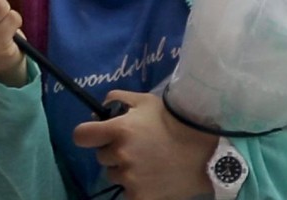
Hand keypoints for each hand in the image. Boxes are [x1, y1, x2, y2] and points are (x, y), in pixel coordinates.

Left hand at [73, 91, 216, 199]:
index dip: (87, 135)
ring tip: (146, 162)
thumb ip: (117, 98)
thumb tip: (100, 109)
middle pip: (100, 156)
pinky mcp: (140, 197)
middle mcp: (121, 154)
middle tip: (135, 147)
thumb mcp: (145, 101)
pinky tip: (151, 178)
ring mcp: (130, 178)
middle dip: (112, 151)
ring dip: (124, 169)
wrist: (205, 153)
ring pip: (113, 174)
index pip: (81, 136)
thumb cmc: (173, 123)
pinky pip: (127, 192)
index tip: (94, 136)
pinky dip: (135, 187)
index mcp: (119, 130)